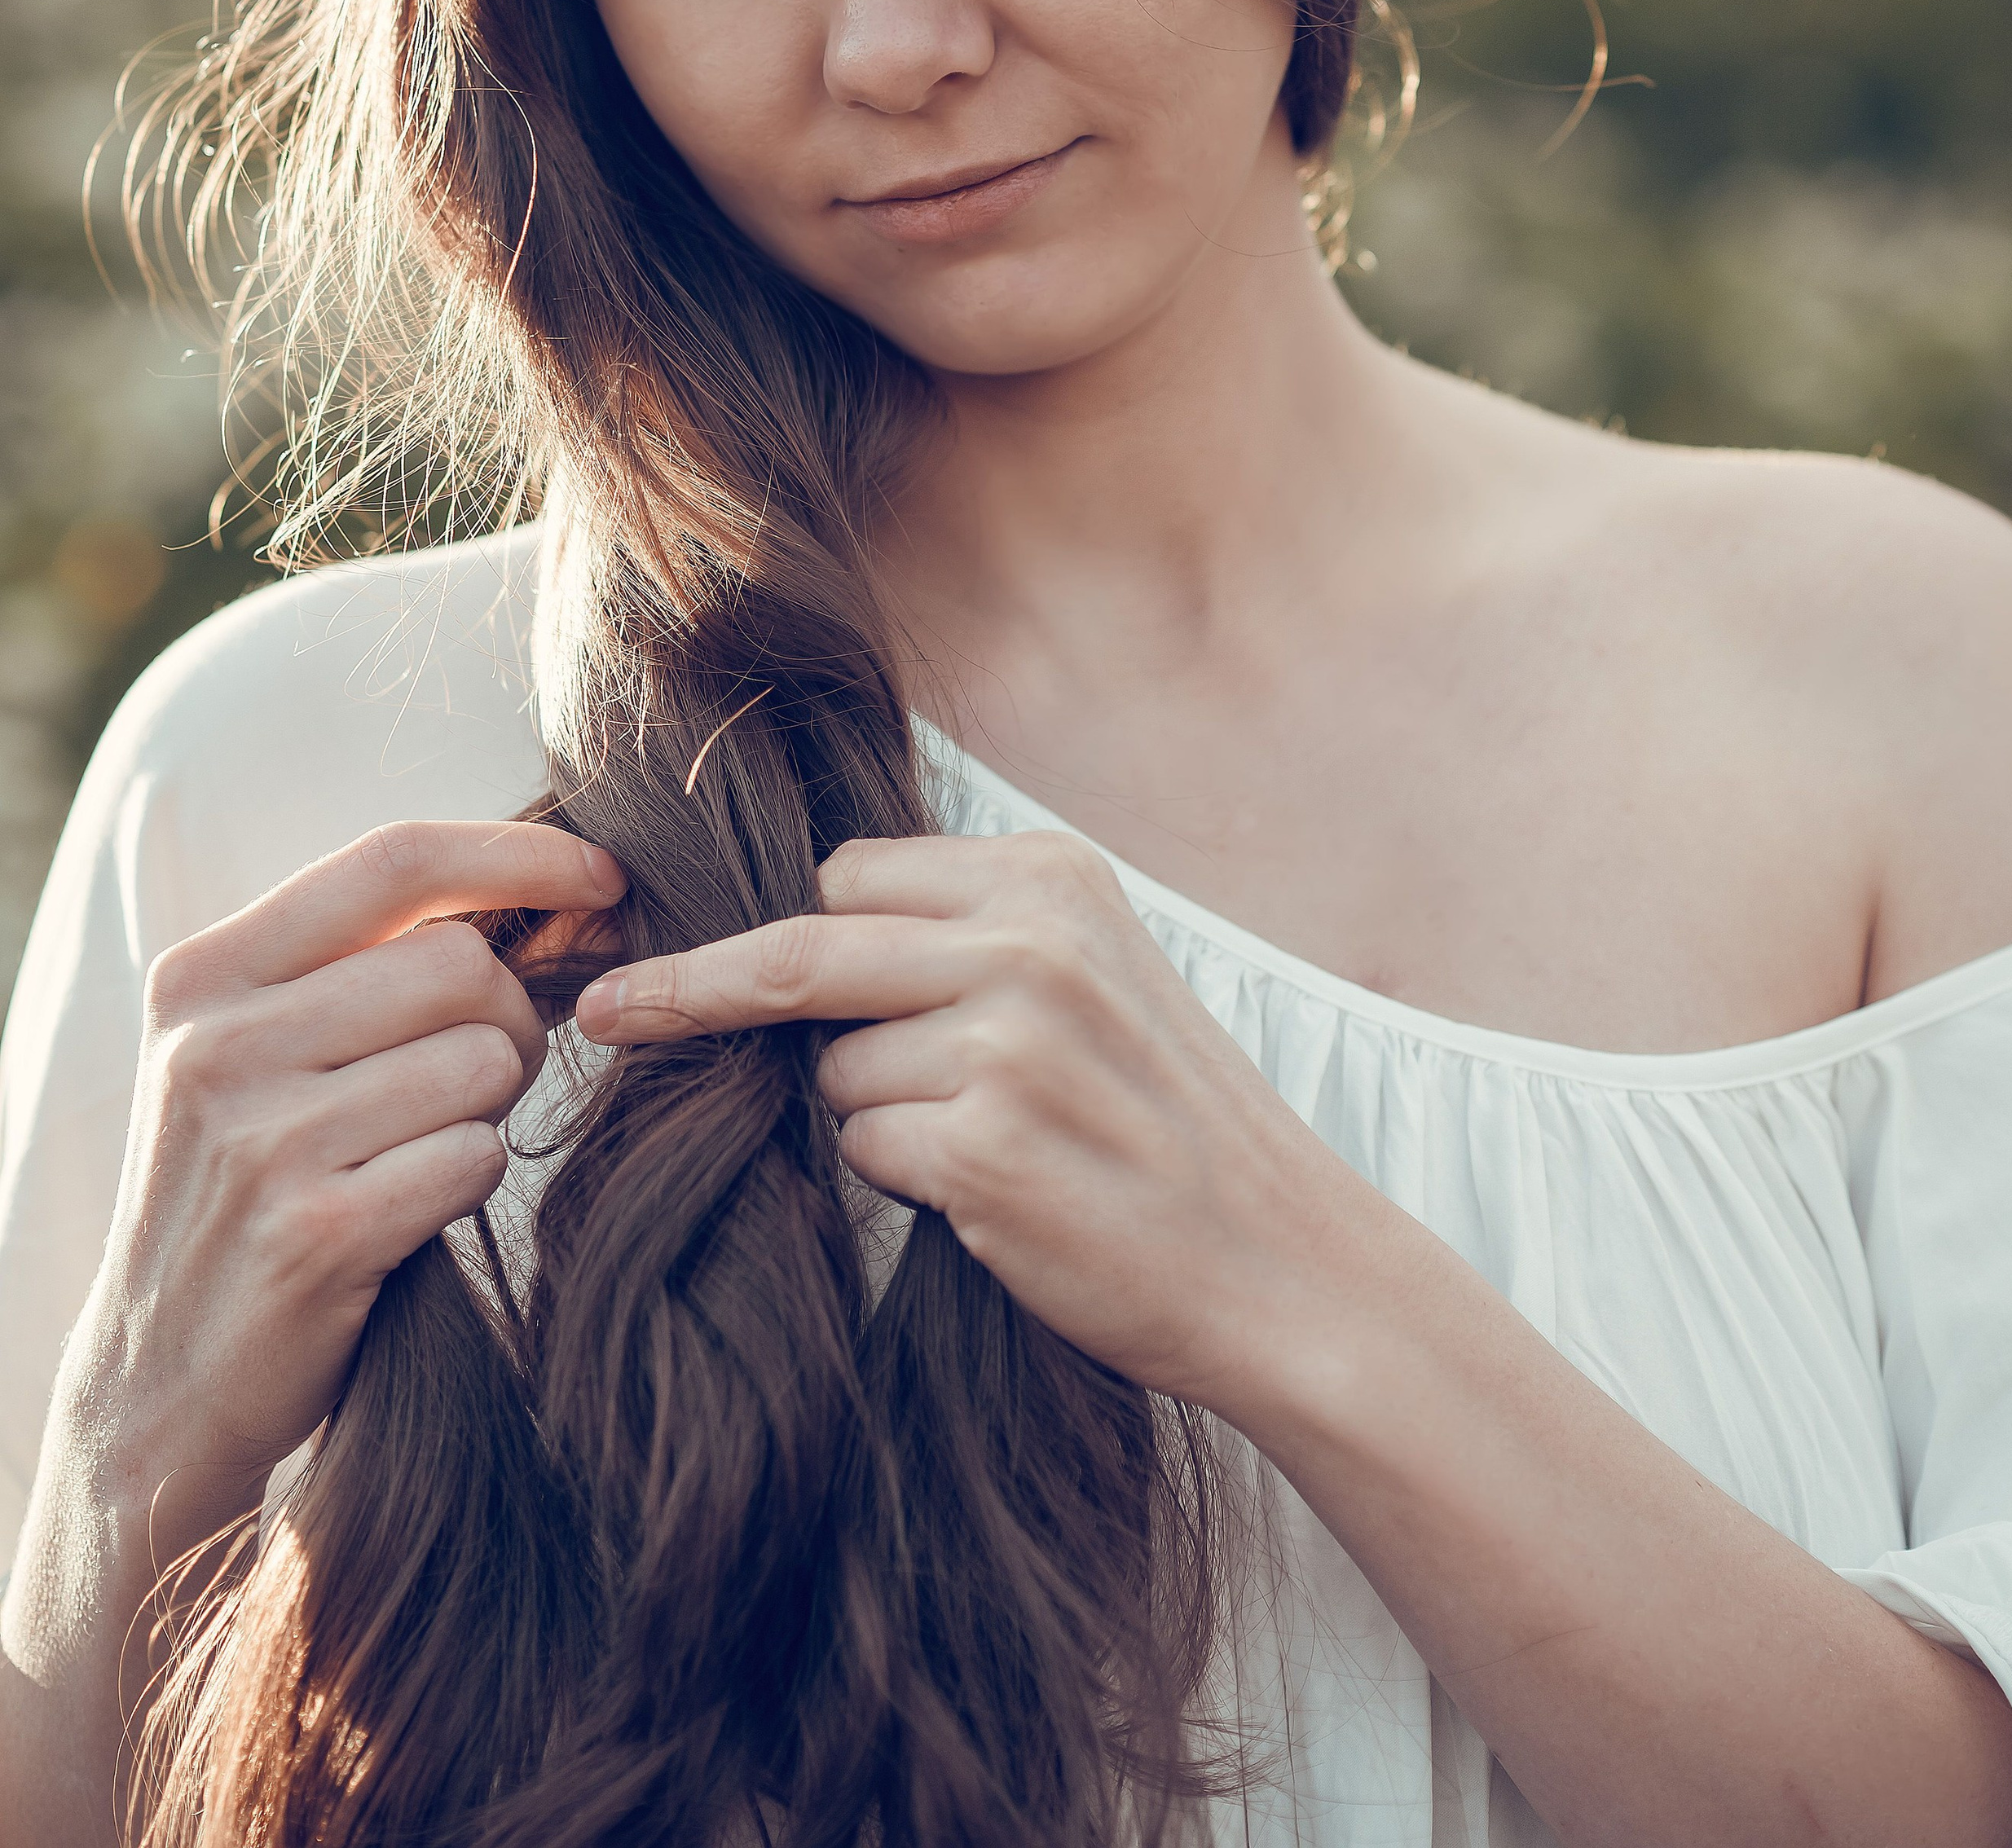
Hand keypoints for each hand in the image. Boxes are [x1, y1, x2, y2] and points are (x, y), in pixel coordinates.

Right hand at [68, 818, 623, 1516]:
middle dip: (507, 1012)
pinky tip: (412, 1205)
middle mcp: (219, 1045)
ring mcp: (262, 1142)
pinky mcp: (315, 1235)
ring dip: (489, 1104)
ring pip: (479, 1060)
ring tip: (424, 1143)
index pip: (394, 860)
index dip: (518, 857)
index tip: (603, 876)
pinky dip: (470, 1175)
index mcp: (205, 974)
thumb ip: (376, 960)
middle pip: (458, 963)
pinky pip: (473, 1157)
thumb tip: (569, 890)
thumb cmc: (250, 1184)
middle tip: (478, 1073)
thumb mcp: (262, 1049)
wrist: (157, 1380)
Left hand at [574, 827, 1356, 1409]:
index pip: (852, 878)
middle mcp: (1029, 942)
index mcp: (1052, 878)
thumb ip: (965, 941)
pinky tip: (995, 1195)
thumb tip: (791, 947)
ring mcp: (1008, 1043)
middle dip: (691, 986)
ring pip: (835, 1070)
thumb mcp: (1093, 977)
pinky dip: (902, 1179)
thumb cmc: (1167, 1124)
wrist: (1276, 1262)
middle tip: (606, 1008)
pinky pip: (865, 1153)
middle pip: (801, 950)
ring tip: (993, 1144)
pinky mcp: (985, 1149)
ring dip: (872, 1116)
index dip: (787, 933)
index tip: (674, 958)